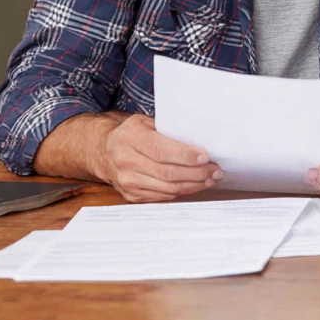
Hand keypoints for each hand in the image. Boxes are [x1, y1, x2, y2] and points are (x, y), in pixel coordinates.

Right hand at [98, 114, 222, 202]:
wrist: (104, 151)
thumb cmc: (133, 133)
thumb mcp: (146, 122)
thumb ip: (168, 130)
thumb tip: (201, 137)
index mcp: (131, 137)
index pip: (162, 150)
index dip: (185, 155)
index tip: (206, 157)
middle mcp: (126, 160)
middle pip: (167, 172)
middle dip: (196, 173)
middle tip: (215, 170)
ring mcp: (127, 180)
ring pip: (167, 187)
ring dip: (193, 185)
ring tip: (211, 179)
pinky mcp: (131, 195)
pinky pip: (162, 196)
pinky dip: (181, 192)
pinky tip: (195, 185)